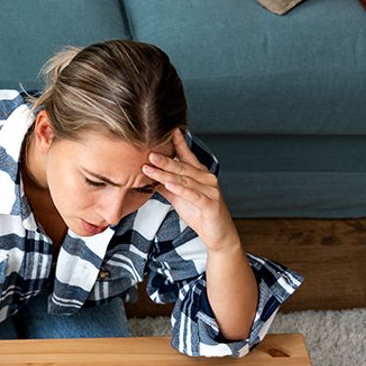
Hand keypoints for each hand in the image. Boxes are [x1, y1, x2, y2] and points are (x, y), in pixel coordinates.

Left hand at [143, 128, 239, 252]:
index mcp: (200, 174)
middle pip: (182, 167)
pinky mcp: (211, 205)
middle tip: (149, 153)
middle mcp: (207, 179)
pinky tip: (169, 184)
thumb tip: (148, 174)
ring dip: (166, 174)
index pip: (187, 155)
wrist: (218, 235)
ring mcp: (211, 191)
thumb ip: (166, 185)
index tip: (170, 130)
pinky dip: (181, 190)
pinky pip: (194, 195)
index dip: (179, 143)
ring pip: (185, 180)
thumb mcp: (179, 197)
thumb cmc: (200, 214)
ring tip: (150, 168)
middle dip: (164, 160)